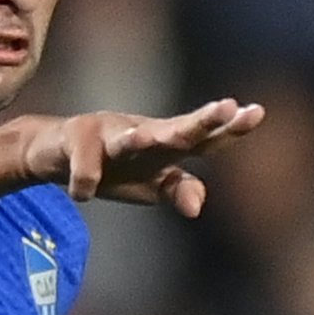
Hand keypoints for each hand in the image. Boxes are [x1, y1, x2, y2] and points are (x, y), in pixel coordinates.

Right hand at [17, 99, 264, 213]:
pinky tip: (84, 193)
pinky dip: (85, 180)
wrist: (57, 154)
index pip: (205, 138)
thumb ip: (179, 190)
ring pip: (126, 138)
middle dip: (201, 121)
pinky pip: (84, 166)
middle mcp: (143, 132)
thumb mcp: (152, 184)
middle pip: (176, 129)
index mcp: (166, 144)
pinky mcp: (75, 141)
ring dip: (138, 139)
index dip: (230, 128)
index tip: (256, 112)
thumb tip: (197, 207)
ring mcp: (109, 132)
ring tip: (148, 138)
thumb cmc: (116, 167)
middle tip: (225, 108)